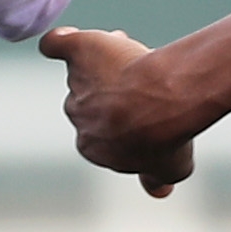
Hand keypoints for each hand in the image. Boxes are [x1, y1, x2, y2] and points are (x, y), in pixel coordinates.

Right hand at [47, 26, 196, 195]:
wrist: (163, 102)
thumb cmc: (167, 137)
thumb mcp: (170, 168)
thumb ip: (158, 178)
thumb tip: (159, 192)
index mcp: (92, 146)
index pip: (104, 129)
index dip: (124, 116)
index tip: (145, 106)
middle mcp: (78, 116)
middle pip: (92, 97)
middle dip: (113, 87)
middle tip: (139, 77)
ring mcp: (76, 83)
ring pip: (87, 70)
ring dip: (104, 61)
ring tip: (130, 49)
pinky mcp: (78, 52)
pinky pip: (59, 45)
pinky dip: (60, 41)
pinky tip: (65, 39)